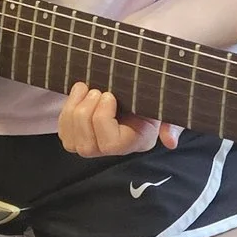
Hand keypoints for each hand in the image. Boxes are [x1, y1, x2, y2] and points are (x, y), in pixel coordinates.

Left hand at [59, 82, 180, 157]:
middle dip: (86, 112)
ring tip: (87, 89)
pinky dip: (66, 110)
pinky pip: (64, 131)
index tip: (110, 95)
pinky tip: (79, 93)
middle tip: (98, 90)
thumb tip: (171, 142)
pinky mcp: (76, 137)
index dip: (103, 118)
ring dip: (74, 109)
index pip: (110, 143)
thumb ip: (173, 124)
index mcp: (133, 142)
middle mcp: (111, 150)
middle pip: (86, 146)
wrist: (135, 86)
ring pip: (71, 141)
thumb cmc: (151, 97)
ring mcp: (91, 146)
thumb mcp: (166, 107)